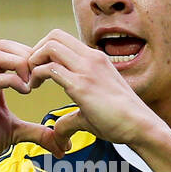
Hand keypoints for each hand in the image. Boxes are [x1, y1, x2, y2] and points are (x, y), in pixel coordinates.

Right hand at [0, 40, 63, 171]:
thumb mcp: (15, 133)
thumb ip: (37, 132)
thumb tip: (62, 145)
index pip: (9, 50)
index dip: (30, 57)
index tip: (44, 75)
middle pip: (3, 45)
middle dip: (27, 56)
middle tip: (40, 77)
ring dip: (21, 64)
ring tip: (32, 83)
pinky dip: (13, 81)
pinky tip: (25, 91)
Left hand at [26, 29, 164, 150]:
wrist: (141, 126)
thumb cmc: (120, 121)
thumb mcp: (91, 114)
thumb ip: (71, 119)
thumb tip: (58, 135)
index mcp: (95, 59)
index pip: (63, 39)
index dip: (44, 51)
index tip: (38, 71)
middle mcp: (91, 58)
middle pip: (54, 36)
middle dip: (35, 51)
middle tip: (30, 72)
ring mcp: (87, 70)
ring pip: (50, 46)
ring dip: (33, 61)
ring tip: (30, 81)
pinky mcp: (81, 86)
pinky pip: (50, 68)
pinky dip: (35, 75)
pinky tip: (33, 89)